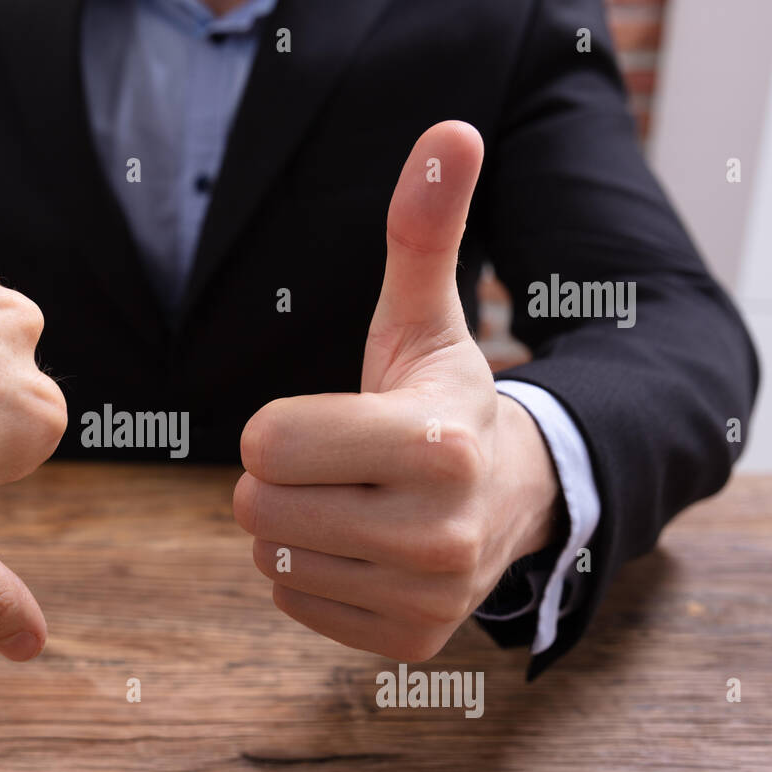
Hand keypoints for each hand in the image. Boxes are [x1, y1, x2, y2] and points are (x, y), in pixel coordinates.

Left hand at [233, 121, 562, 661]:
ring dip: (294, 525)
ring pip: (271, 556)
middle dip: (281, 477)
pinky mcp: (407, 640)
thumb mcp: (426, 320)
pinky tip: (362, 548)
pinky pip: (292, 600)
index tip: (330, 422)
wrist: (514, 500)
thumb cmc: (443, 401)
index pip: (266, 444)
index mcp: (432, 445)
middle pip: (257, 506)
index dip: (281, 427)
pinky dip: (310, 572)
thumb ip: (421, 233)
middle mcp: (436, 532)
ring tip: (354, 504)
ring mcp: (424, 596)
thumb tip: (448, 131)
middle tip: (338, 466)